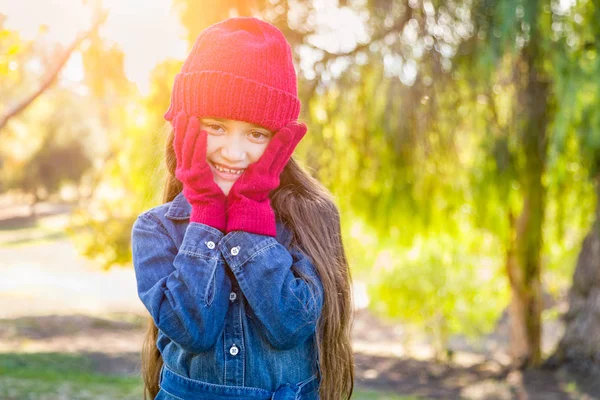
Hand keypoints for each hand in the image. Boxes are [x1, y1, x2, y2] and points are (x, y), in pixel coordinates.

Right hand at [173, 111, 226, 230]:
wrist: (213, 209)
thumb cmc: (212, 191)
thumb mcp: (206, 172)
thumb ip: (203, 160)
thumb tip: (208, 145)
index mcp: (185, 167)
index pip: (181, 144)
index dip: (180, 130)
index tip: (182, 115)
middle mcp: (183, 169)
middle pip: (180, 143)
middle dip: (182, 127)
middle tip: (183, 111)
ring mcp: (188, 174)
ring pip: (187, 148)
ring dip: (190, 132)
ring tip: (193, 118)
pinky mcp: (196, 177)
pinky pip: (197, 157)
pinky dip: (200, 144)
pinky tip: (203, 132)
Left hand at [225, 121, 306, 235]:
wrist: (236, 214)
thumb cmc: (237, 201)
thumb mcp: (245, 186)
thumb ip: (248, 177)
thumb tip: (247, 171)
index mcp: (266, 177)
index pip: (278, 157)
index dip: (286, 145)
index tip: (292, 133)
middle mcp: (270, 175)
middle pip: (284, 153)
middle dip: (293, 139)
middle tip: (301, 126)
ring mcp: (268, 175)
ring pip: (281, 152)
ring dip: (290, 138)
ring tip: (299, 125)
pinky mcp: (261, 174)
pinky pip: (271, 153)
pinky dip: (279, 141)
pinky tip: (286, 131)